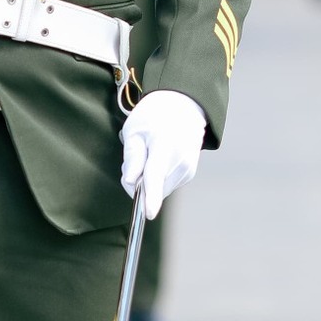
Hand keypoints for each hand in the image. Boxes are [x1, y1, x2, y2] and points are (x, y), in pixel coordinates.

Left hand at [121, 90, 206, 221]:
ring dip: (148, 179)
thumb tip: (131, 181)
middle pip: (153, 187)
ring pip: (159, 189)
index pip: (156, 175)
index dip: (151, 196)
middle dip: (139, 181)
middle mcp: (181, 159)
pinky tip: (161, 157)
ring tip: (151, 153)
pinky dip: (158, 177)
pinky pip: (166, 184)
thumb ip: (132, 157)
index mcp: (165, 145)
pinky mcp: (189, 174)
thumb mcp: (135, 130)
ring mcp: (188, 168)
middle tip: (137, 156)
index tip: (149, 213)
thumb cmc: (154, 116)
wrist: (183, 106)